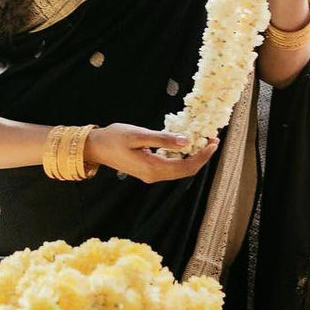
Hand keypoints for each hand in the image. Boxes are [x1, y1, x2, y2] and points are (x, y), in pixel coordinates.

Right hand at [85, 124, 218, 183]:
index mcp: (153, 168)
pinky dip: (182, 157)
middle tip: (212, 140)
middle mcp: (154, 175)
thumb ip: (162, 139)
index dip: (202, 156)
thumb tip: (186, 141)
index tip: (213, 142)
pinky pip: (170, 166)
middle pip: (185, 171)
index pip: (186, 166)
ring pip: (179, 170)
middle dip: (201, 157)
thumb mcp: (139, 135)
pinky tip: (185, 145)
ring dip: (193, 157)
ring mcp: (151, 174)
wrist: (95, 147)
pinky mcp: (148, 170)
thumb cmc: (114, 138)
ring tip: (203, 141)